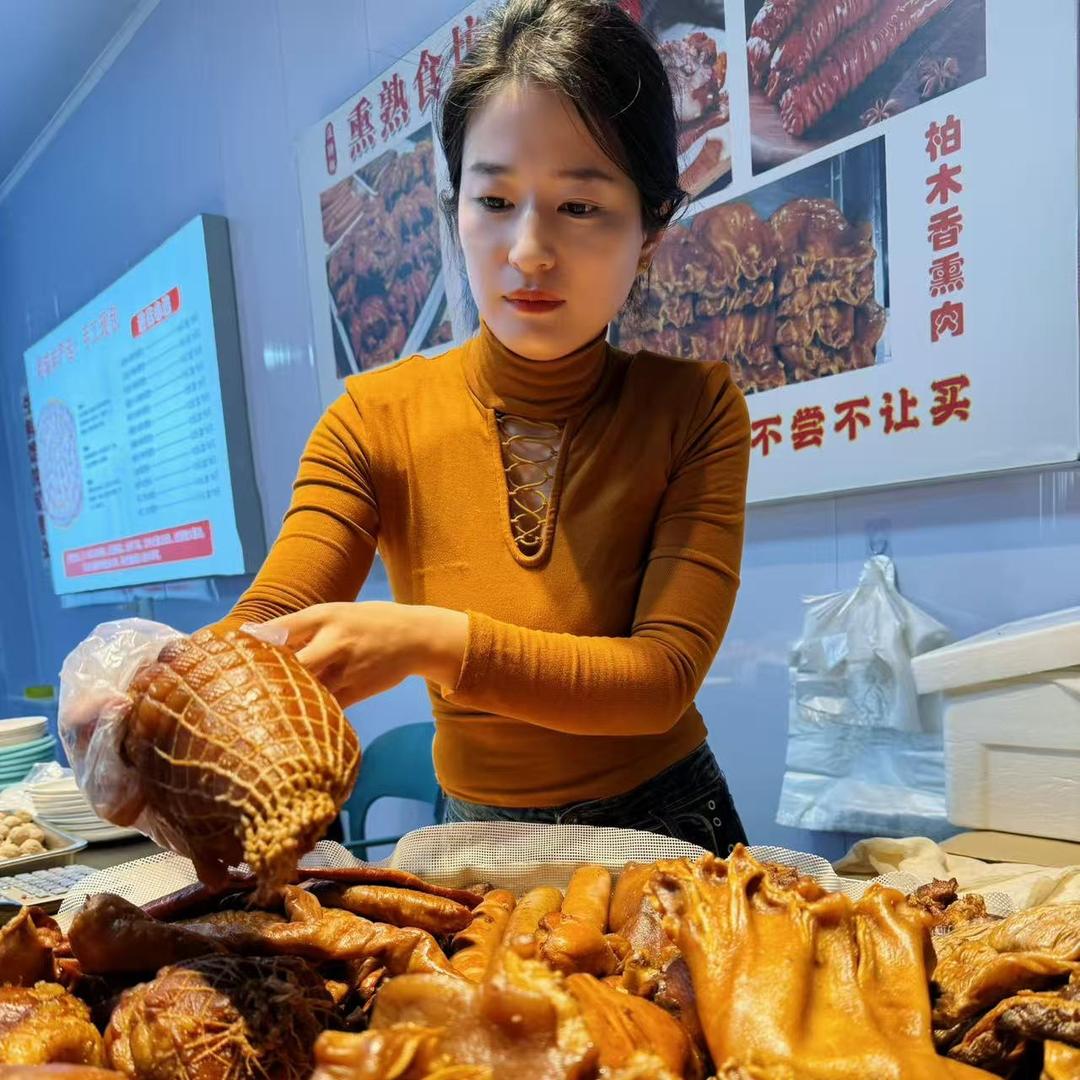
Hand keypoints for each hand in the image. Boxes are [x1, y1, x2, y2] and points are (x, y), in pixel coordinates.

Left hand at [258, 602, 466, 707]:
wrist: (416, 637)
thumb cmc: (368, 622)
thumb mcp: (336, 613)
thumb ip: (300, 627)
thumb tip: (257, 637)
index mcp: (326, 616)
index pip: (282, 628)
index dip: (254, 642)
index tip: (231, 653)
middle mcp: (334, 641)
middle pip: (292, 665)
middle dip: (268, 678)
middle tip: (243, 689)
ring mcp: (347, 669)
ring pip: (307, 690)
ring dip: (285, 700)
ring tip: (259, 709)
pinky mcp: (356, 691)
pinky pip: (325, 706)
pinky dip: (308, 713)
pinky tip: (292, 718)